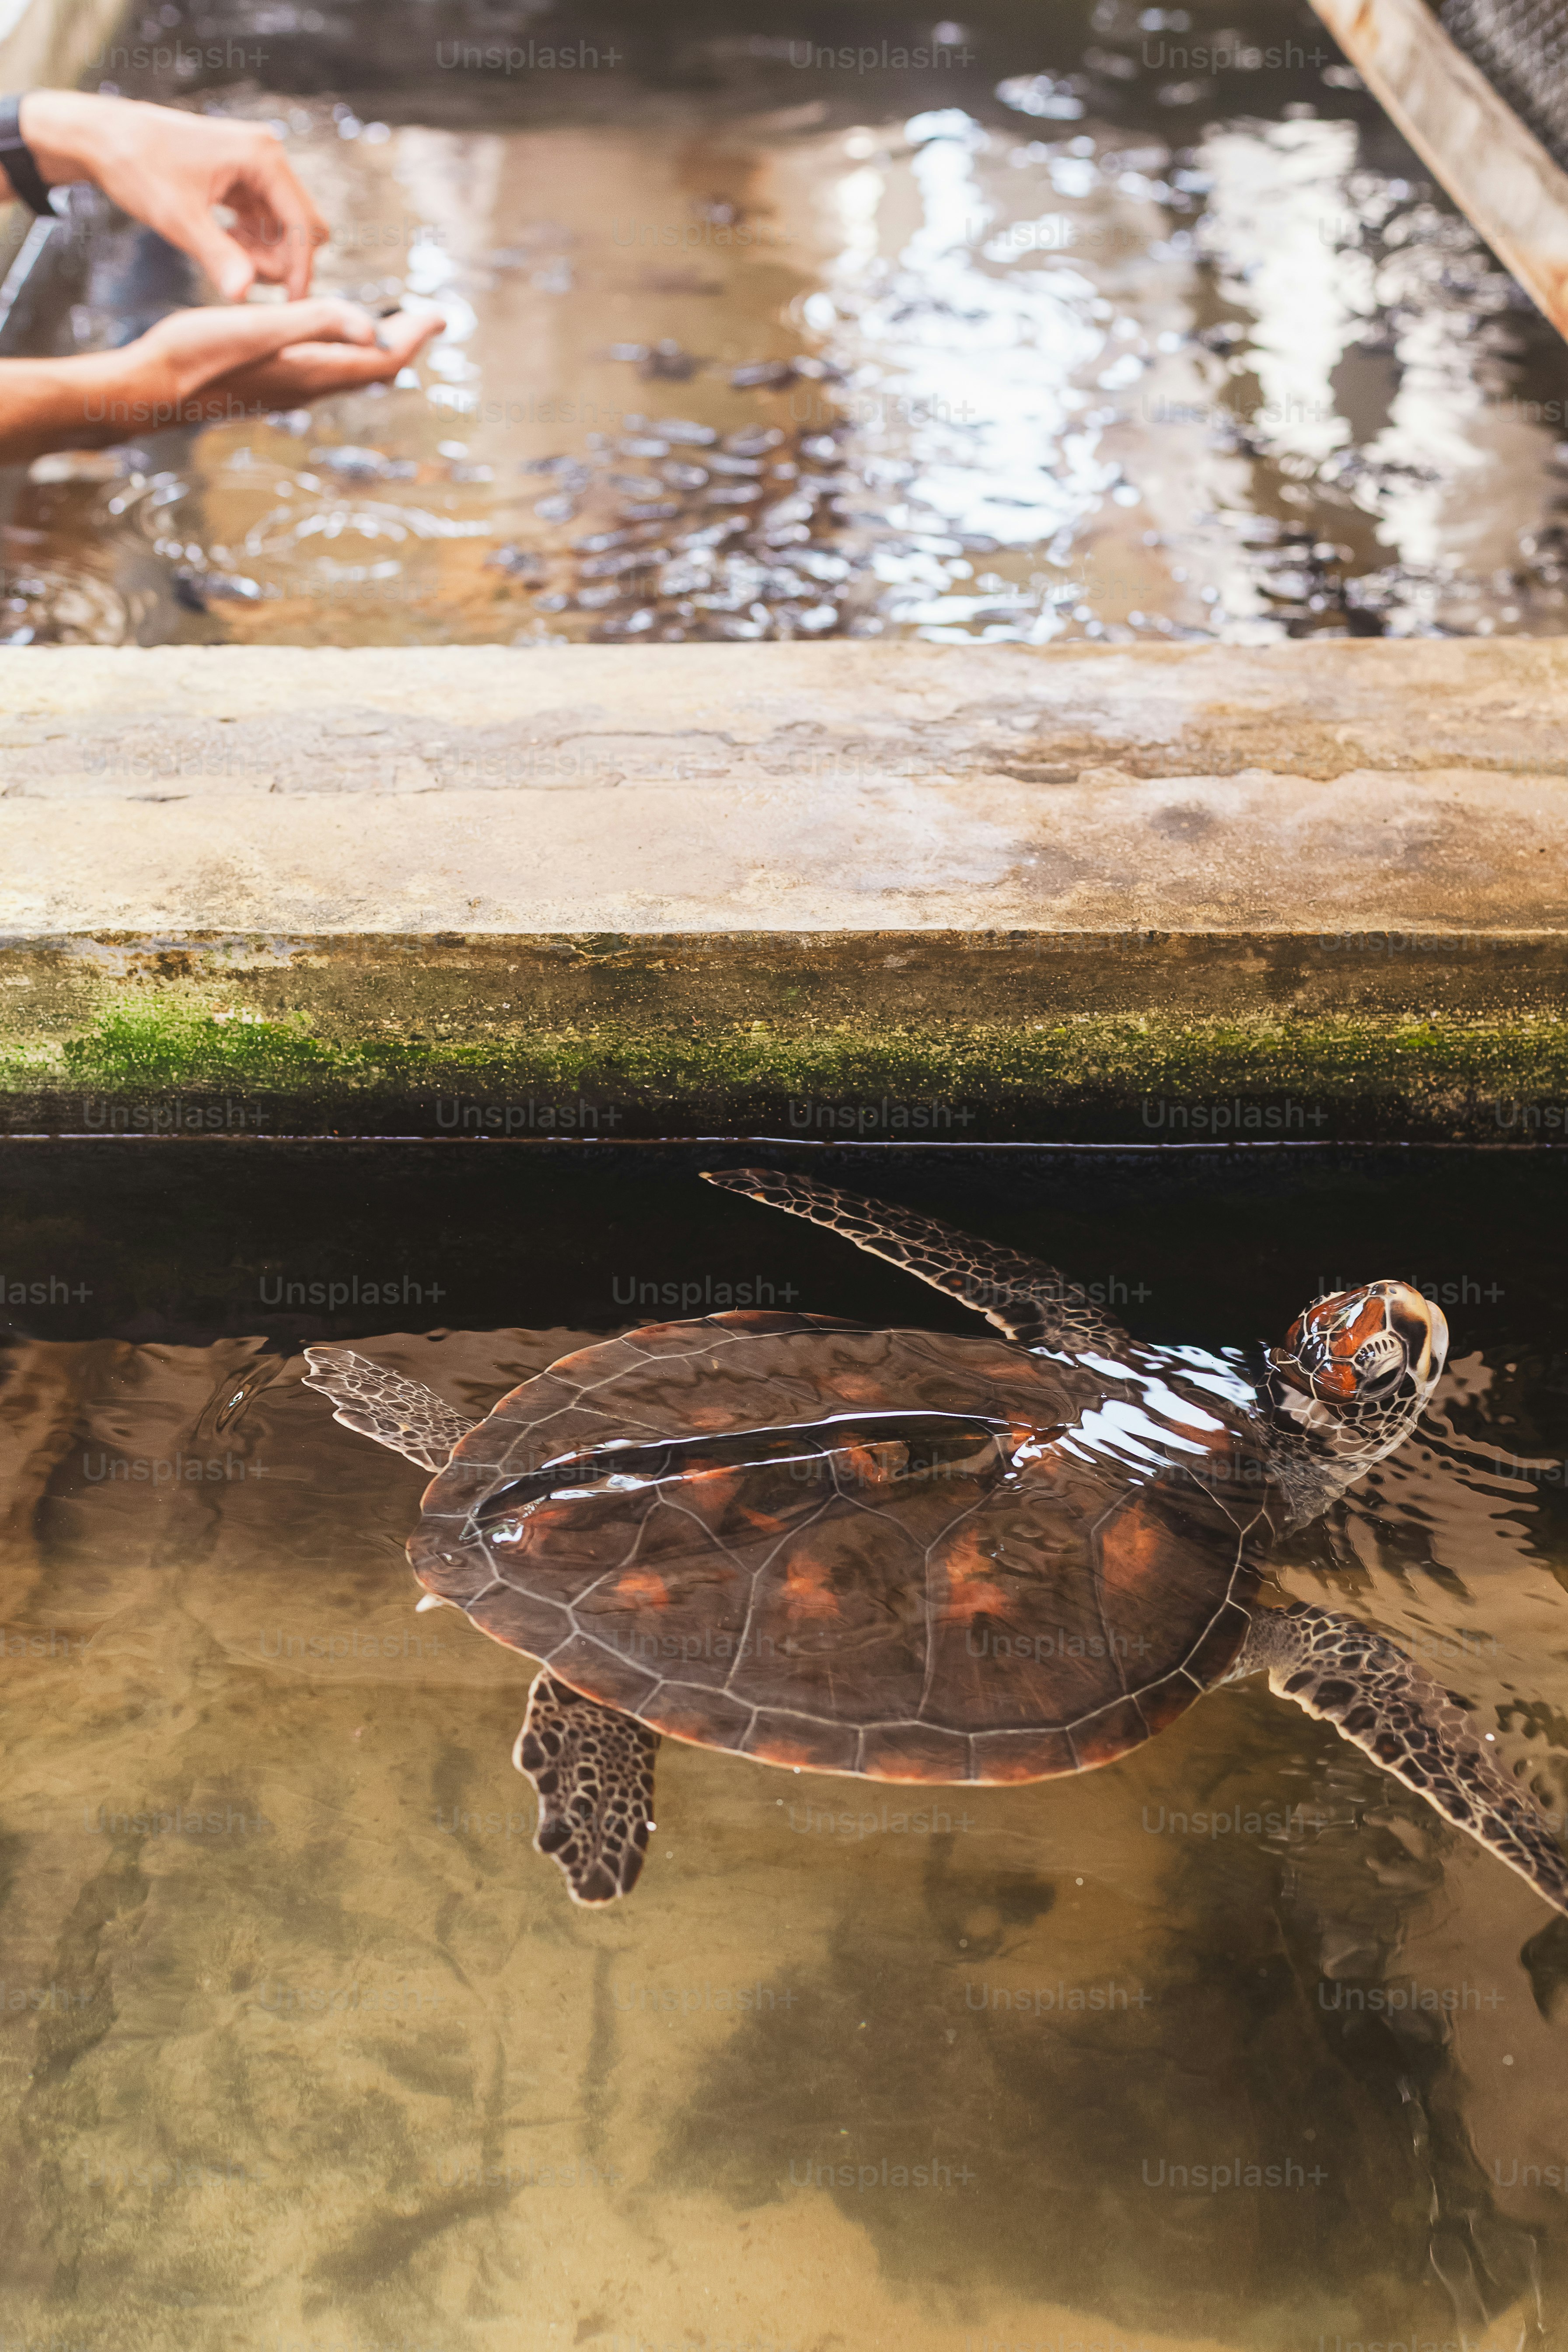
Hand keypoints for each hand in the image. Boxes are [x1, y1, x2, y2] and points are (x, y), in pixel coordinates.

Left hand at [18, 91, 328, 298]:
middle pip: (303, 226)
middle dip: (281, 259)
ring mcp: (257, 165)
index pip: (304, 225)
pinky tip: (221, 241)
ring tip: (222, 255)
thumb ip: (218, 256)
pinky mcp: (244, 176)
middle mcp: (268, 155)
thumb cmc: (138, 168)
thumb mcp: (178, 218)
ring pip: (286, 226)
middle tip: (238, 272)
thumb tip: (244, 295)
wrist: (104, 137)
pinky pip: (266, 219)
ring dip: (264, 252)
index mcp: (263, 157)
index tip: (290, 308)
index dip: (301, 269)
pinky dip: (251, 240)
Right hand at [120, 297, 444, 422]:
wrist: (150, 390)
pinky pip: (322, 370)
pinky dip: (342, 350)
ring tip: (389, 326)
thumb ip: (316, 323)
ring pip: (349, 372)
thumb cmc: (197, 354)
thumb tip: (374, 331)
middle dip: (403, 342)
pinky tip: (331, 336)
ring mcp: (288, 390)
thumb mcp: (258, 328)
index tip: (442, 315)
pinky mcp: (268, 385)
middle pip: (373, 369)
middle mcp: (308, 387)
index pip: (382, 359)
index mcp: (312, 371)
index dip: (415, 336)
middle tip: (427, 318)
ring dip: (374, 349)